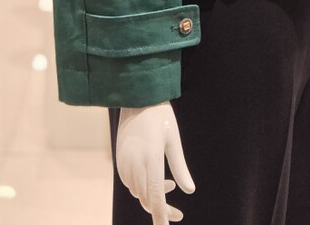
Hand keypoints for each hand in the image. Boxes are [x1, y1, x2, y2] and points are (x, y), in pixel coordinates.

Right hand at [115, 102, 194, 223]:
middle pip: (146, 199)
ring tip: (169, 183)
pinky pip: (130, 183)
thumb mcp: (173, 140)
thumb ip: (181, 167)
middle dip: (161, 209)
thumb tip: (190, 190)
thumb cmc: (160, 116)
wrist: (136, 97)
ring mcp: (125, 162)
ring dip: (152, 196)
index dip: (161, 217)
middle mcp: (135, 164)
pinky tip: (154, 176)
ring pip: (137, 192)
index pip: (155, 198)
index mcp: (151, 160)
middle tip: (179, 213)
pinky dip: (142, 186)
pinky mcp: (119, 159)